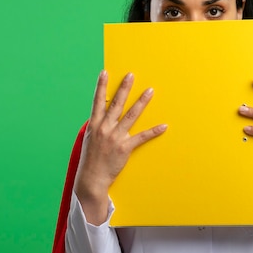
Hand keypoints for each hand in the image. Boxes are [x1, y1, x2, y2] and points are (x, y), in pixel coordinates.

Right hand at [74, 70, 166, 223]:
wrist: (91, 179)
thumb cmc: (90, 161)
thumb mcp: (89, 140)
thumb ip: (96, 127)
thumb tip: (100, 117)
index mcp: (94, 125)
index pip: (98, 101)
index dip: (101, 87)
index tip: (104, 73)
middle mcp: (104, 128)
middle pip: (116, 104)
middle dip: (124, 88)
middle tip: (131, 75)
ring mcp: (115, 137)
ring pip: (131, 115)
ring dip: (141, 102)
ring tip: (149, 91)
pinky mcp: (125, 148)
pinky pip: (142, 137)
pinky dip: (153, 131)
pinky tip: (163, 125)